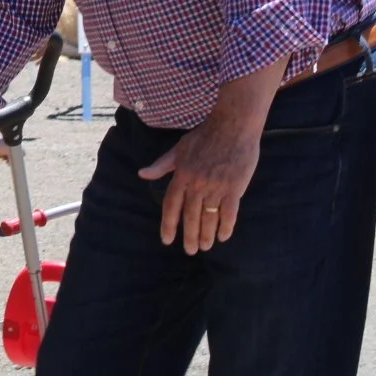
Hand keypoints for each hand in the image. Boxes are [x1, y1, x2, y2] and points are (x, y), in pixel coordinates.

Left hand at [137, 114, 261, 253]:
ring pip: (209, 217)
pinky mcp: (234, 187)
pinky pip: (229, 213)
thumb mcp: (179, 149)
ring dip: (206, 235)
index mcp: (182, 175)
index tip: (167, 240)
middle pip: (190, 216)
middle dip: (189, 236)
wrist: (232, 125)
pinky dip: (226, 227)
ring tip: (205, 247)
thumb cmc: (205, 136)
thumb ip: (162, 165)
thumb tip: (141, 174)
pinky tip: (223, 237)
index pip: (171, 205)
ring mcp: (216, 186)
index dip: (168, 225)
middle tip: (190, 251)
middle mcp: (197, 183)